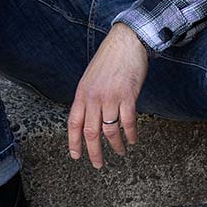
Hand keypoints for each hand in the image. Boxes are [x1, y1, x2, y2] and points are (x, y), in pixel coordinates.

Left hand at [68, 23, 148, 168]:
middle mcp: (94, 97)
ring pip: (110, 131)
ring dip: (115, 145)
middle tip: (97, 164)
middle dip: (93, 152)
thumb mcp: (90, 78)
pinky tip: (132, 139)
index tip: (76, 155)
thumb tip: (88, 116)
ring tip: (120, 152)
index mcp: (82, 93)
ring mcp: (110, 97)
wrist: (126, 42)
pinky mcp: (127, 96)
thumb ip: (88, 97)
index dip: (73, 142)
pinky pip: (128, 122)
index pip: (73, 123)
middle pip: (90, 132)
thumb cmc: (110, 59)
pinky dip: (130, 134)